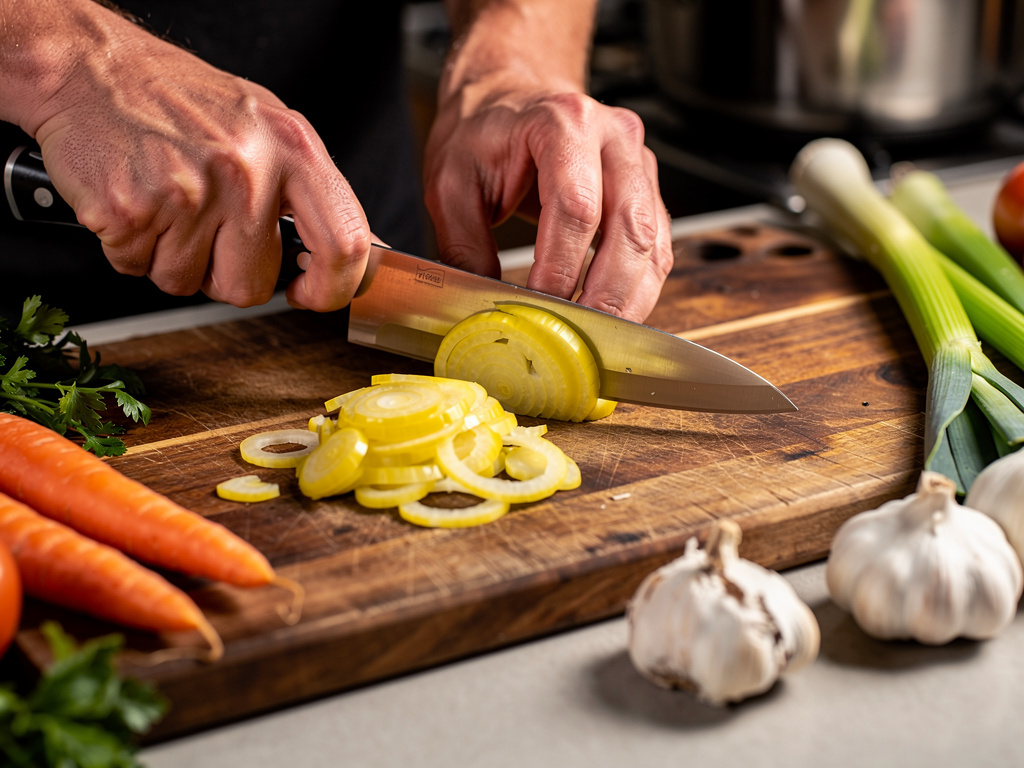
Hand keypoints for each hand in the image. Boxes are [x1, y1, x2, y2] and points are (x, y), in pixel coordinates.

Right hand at [7, 0, 369, 310]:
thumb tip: (357, 255)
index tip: (309, 293)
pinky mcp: (131, 211)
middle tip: (204, 226)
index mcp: (292, 148)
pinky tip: (137, 203)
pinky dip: (132, 249)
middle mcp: (246, 171)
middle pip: (250, 287)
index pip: (343, 243)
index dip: (332, 287)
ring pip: (187, 283)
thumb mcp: (268, 127)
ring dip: (172, 259)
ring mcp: (188, 193)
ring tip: (166, 205)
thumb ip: (311, 193)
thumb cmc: (182, 100)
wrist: (92, 68)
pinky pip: (138, 270)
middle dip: (224, 274)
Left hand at [423, 0, 672, 323]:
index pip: (576, 206)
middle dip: (608, 295)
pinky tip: (614, 315)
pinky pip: (657, 248)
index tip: (542, 307)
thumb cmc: (483, 134)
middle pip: (630, 228)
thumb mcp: (451, 182)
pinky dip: (639, 289)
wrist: (512, 95)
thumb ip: (464, 245)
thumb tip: (483, 310)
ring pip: (653, 243)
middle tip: (583, 338)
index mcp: (563, 123)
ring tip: (600, 338)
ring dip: (631, 299)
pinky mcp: (648, 192)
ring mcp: (639, 164)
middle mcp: (614, 139)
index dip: (562, 266)